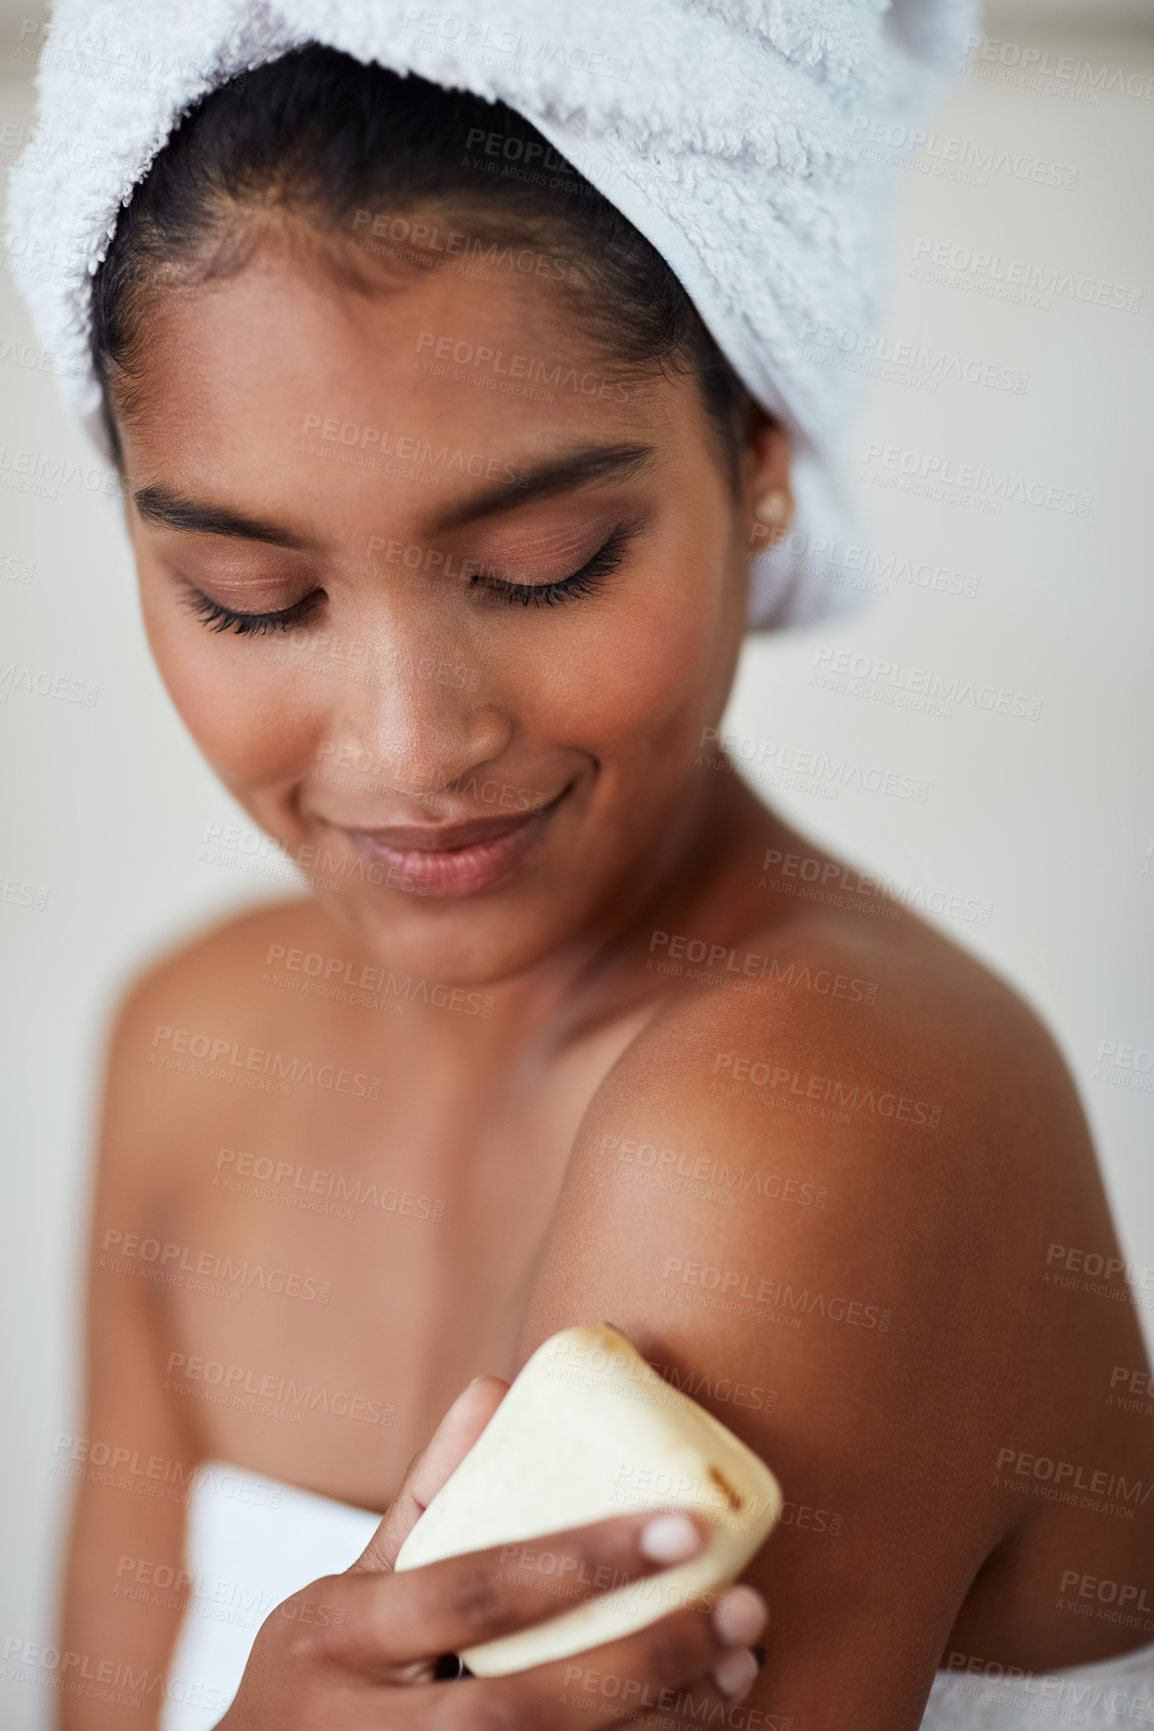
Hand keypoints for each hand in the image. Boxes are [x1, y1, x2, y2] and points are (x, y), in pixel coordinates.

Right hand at [217, 1376, 769, 1727]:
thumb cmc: (316, 1684)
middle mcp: (360, 1728)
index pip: (473, 1589)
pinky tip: (690, 1724)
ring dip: (656, 1724)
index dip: (582, 1559)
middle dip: (642, 1660)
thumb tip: (498, 1387)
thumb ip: (428, 1500)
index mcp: (335, 1635)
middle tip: (745, 1609)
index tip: (685, 1527)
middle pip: (520, 1705)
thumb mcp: (348, 1591)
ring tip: (739, 1670)